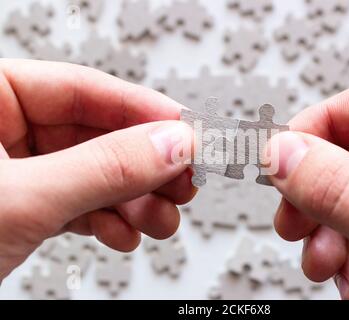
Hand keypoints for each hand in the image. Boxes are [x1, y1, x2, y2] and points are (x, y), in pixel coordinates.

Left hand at [0, 59, 194, 280]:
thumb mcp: (20, 199)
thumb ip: (103, 168)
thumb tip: (170, 145)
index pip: (83, 89)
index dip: (143, 110)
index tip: (186, 131)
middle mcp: (1, 132)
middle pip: (98, 134)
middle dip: (146, 164)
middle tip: (185, 181)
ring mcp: (15, 172)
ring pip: (96, 173)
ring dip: (136, 199)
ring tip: (162, 219)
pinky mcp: (24, 207)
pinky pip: (80, 203)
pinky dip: (108, 220)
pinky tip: (124, 233)